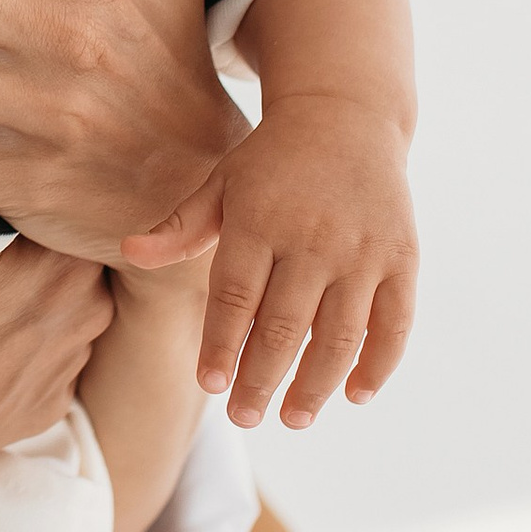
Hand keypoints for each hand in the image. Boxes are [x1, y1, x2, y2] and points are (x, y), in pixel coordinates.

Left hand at [127, 94, 417, 429]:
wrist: (346, 113)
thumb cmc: (272, 161)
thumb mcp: (221, 183)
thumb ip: (179, 227)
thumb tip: (128, 250)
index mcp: (259, 219)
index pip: (235, 297)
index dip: (221, 345)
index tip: (209, 385)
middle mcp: (312, 237)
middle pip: (283, 326)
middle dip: (261, 380)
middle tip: (245, 417)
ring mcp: (362, 250)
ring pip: (339, 335)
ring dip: (316, 385)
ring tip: (293, 418)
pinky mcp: (403, 256)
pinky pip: (395, 323)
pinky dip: (379, 363)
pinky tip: (355, 395)